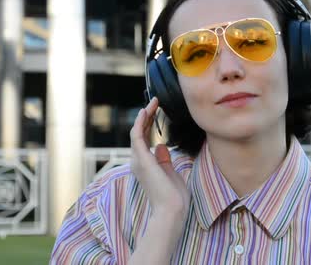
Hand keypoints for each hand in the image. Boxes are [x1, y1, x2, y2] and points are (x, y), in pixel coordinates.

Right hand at [129, 97, 189, 220]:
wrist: (172, 209)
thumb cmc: (173, 196)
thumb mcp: (170, 172)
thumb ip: (164, 159)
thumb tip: (161, 146)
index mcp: (145, 164)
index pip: (145, 139)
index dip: (149, 123)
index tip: (156, 111)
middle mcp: (138, 161)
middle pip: (140, 133)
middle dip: (147, 116)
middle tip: (155, 102)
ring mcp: (138, 160)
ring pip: (137, 132)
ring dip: (144, 116)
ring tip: (153, 103)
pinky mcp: (142, 160)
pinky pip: (137, 137)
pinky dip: (140, 123)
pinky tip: (145, 112)